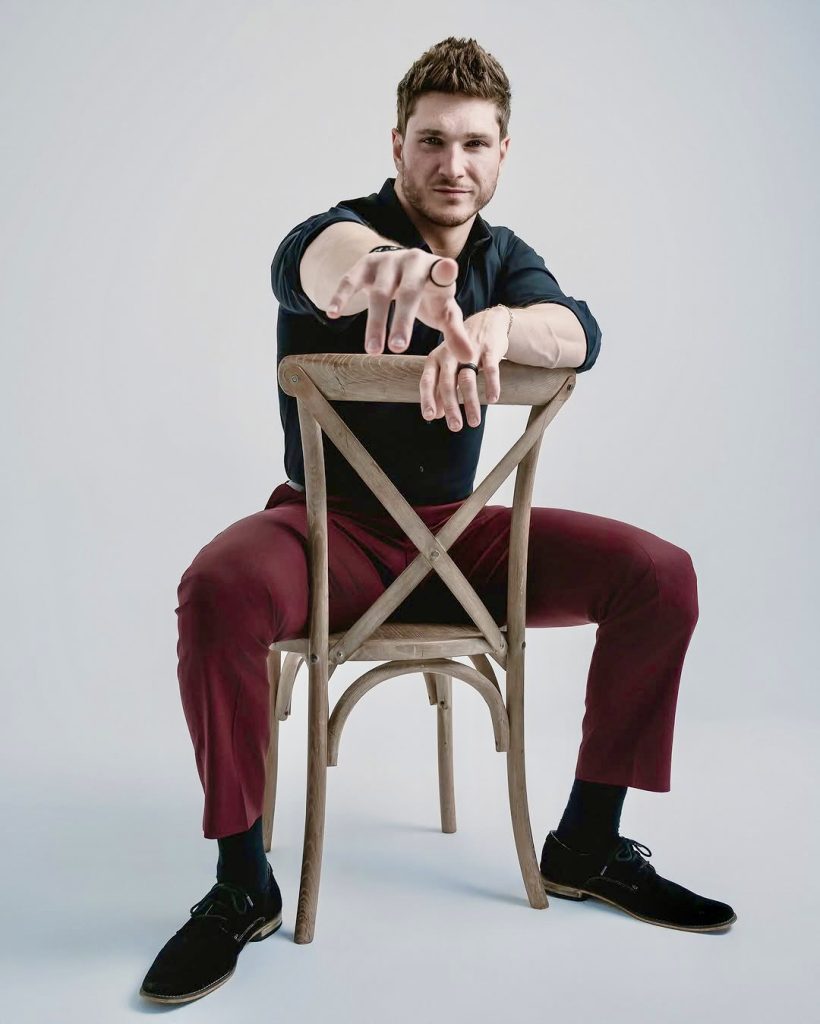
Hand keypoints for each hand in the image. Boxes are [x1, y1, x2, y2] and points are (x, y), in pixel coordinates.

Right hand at [325, 247, 474, 362]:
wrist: (402, 267)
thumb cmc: (429, 295)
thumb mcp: (444, 312)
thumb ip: (455, 333)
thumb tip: (469, 359)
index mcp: (437, 271)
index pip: (443, 272)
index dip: (444, 272)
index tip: (447, 271)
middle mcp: (413, 261)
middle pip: (408, 292)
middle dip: (402, 320)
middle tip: (398, 349)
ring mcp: (387, 262)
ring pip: (379, 292)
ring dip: (375, 322)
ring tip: (373, 351)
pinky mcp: (364, 265)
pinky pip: (350, 281)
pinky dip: (340, 296)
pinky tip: (332, 313)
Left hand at [419, 306, 508, 430]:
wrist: (487, 322)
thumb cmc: (463, 351)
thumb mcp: (449, 367)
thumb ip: (441, 389)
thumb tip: (436, 415)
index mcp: (436, 359)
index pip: (428, 381)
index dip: (428, 399)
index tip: (430, 417)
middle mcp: (450, 354)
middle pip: (447, 383)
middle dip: (451, 407)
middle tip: (455, 427)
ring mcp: (470, 350)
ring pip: (468, 379)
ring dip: (471, 403)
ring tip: (474, 422)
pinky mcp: (489, 349)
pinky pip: (491, 369)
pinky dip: (491, 385)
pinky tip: (493, 400)